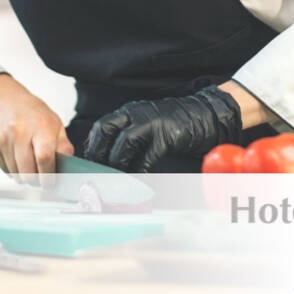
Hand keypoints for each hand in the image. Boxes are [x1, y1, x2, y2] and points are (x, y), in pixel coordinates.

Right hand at [0, 74, 73, 178]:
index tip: (51, 184)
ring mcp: (3, 140)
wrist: (5, 101)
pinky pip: (5, 171)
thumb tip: (69, 168)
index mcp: (40, 126)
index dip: (49, 176)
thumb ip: (64, 146)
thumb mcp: (55, 124)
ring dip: (25, 175)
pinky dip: (13, 170)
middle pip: (28, 173)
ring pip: (16, 176)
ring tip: (28, 161)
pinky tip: (17, 156)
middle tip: (41, 175)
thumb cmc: (33, 114)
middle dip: (37, 180)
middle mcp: (19, 132)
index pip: (44, 157)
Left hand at [84, 86, 241, 172]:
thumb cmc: (173, 125)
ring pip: (125, 143)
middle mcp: (136, 114)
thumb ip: (129, 137)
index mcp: (129, 112)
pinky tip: (139, 181)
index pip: (101, 126)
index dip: (92, 146)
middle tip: (96, 174)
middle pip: (107, 130)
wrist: (205, 115)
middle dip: (98, 154)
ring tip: (115, 181)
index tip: (88, 165)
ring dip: (117, 164)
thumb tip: (109, 161)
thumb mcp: (146, 125)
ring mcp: (152, 123)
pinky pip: (148, 156)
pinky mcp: (167, 135)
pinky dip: (140, 170)